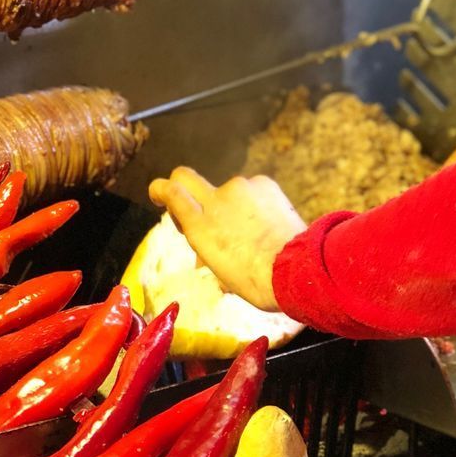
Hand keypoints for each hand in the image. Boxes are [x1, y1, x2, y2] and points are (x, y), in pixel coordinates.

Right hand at [148, 169, 305, 311]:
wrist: (295, 268)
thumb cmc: (255, 281)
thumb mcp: (222, 274)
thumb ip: (208, 253)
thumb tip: (204, 256)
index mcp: (199, 226)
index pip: (169, 192)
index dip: (160, 190)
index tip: (159, 193)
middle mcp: (215, 200)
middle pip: (184, 176)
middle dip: (181, 184)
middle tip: (195, 203)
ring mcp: (240, 188)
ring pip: (227, 192)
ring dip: (232, 205)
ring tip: (252, 231)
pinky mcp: (264, 183)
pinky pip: (252, 190)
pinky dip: (255, 203)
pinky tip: (269, 222)